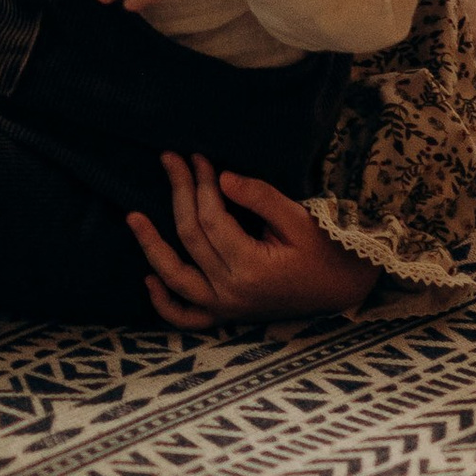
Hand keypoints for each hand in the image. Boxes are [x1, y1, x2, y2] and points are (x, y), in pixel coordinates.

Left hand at [128, 153, 379, 332]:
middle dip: (180, 193)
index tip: (199, 157)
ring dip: (152, 247)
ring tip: (133, 217)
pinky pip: (187, 318)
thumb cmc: (324, 250)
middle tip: (171, 160)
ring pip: (177, 278)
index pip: (212, 219)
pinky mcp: (227, 315)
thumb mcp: (298, 218)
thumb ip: (259, 197)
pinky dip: (165, 304)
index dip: (202, 184)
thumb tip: (221, 178)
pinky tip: (148, 280)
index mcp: (252, 267)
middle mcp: (233, 292)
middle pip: (191, 237)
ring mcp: (227, 308)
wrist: (342, 289)